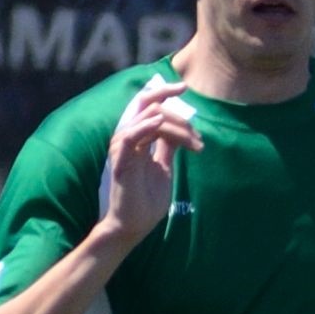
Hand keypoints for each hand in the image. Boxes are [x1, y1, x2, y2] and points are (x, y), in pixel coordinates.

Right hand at [94, 79, 199, 243]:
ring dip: (173, 125)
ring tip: (194, 142)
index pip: (146, 106)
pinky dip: (143, 126)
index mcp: (137, 139)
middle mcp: (127, 139)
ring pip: (144, 119)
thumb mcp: (164, 167)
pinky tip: (159, 124)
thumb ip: (167, 147)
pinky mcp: (120, 162)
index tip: (184, 88)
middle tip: (194, 119)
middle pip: (144, 105)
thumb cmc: (146, 199)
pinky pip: (128, 136)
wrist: (135, 225)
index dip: (163, 93)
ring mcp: (122, 150)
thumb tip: (179, 129)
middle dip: (171, 103)